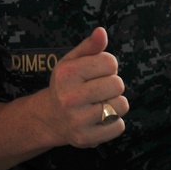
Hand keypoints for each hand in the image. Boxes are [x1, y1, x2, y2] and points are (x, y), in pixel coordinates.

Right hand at [44, 27, 128, 147]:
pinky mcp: (86, 138)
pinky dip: (115, 123)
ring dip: (115, 104)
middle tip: (97, 90)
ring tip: (99, 104)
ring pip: (121, 105)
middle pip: (118, 84)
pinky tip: (99, 119)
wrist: (49, 118)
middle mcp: (70, 97)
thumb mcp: (72, 61)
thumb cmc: (67, 85)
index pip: (110, 62)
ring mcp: (78, 120)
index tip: (96, 73)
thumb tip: (101, 31)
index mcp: (67, 74)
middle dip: (112, 85)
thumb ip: (90, 46)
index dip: (108, 67)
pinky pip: (119, 126)